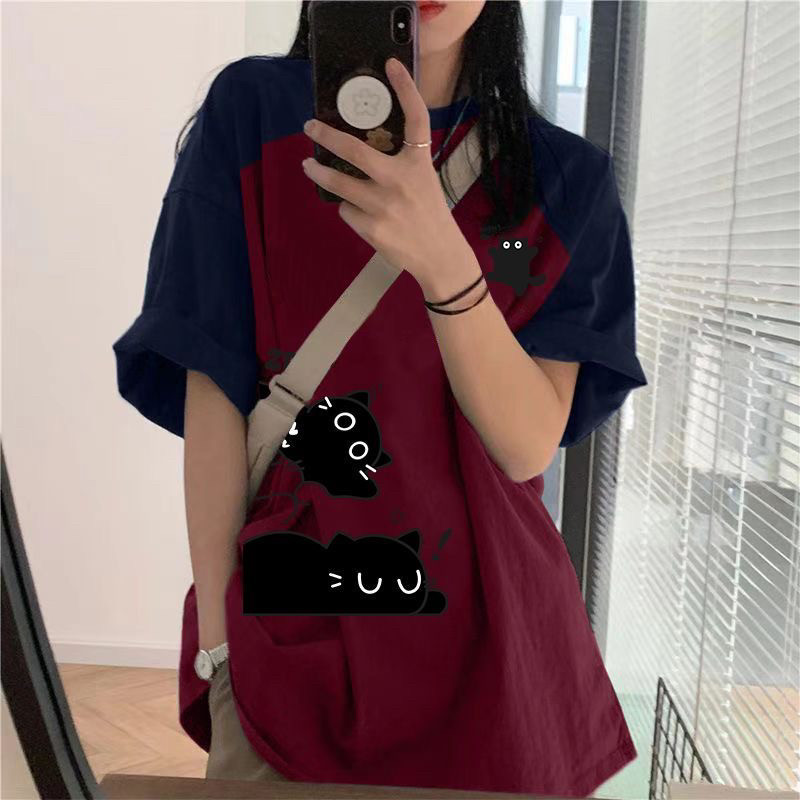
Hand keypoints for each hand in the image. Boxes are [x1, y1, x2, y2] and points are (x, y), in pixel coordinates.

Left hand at [301, 57, 479, 299]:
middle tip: (310, 127)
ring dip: (319, 171)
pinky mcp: (372, 228)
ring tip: (309, 166)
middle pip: (355, 151)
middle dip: (326, 136)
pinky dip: (348, 209)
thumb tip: (358, 153)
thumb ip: (399, 164)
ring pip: (339, 183)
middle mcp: (401, 180)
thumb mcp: (423, 180)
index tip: (391, 65)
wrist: (439, 254)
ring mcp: (384, 206)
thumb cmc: (429, 214)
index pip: (416, 119)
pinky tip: (361, 214)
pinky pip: (346, 210)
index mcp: (419, 164)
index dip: (406, 89)